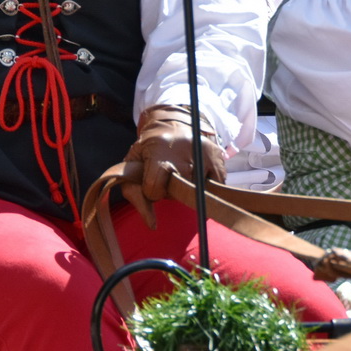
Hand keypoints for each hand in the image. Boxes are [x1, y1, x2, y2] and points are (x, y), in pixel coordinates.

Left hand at [118, 107, 225, 226]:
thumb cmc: (148, 150)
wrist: (171, 125)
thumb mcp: (132, 165)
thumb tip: (152, 225)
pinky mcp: (218, 158)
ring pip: (197, 191)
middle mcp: (185, 153)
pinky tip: (196, 175)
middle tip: (167, 176)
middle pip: (178, 191)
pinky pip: (215, 186)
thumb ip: (134, 195)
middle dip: (171, 190)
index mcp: (159, 152)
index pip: (154, 189)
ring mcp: (205, 155)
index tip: (151, 181)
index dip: (150, 190)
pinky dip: (205, 186)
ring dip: (188, 188)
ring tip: (181, 173)